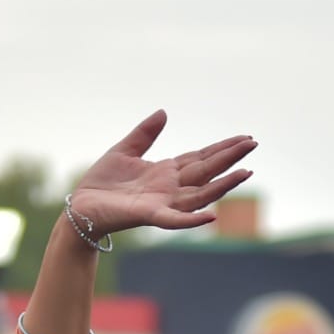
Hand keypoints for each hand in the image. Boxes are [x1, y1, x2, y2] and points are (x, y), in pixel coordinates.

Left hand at [67, 111, 255, 239]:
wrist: (79, 208)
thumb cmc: (101, 184)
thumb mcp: (124, 150)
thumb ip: (145, 134)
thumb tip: (164, 113)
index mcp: (165, 172)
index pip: (201, 158)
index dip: (222, 148)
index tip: (245, 138)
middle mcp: (169, 189)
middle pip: (207, 172)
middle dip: (230, 158)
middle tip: (254, 144)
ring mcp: (161, 203)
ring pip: (200, 195)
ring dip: (223, 186)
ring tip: (246, 173)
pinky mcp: (148, 216)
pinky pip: (174, 220)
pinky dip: (193, 221)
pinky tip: (213, 216)